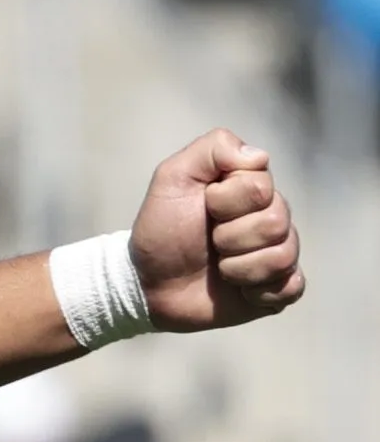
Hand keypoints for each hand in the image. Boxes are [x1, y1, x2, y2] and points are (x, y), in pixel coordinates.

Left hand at [131, 130, 304, 329]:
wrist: (150, 283)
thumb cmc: (162, 229)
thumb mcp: (173, 178)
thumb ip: (212, 150)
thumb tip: (258, 156)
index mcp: (252, 190)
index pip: (260, 188)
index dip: (225, 201)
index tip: (205, 206)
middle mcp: (273, 219)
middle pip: (275, 222)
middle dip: (229, 236)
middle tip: (210, 241)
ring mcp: (278, 254)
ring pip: (282, 256)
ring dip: (237, 266)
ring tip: (219, 267)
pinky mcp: (279, 289)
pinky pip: (291, 287)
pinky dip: (257, 292)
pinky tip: (238, 289)